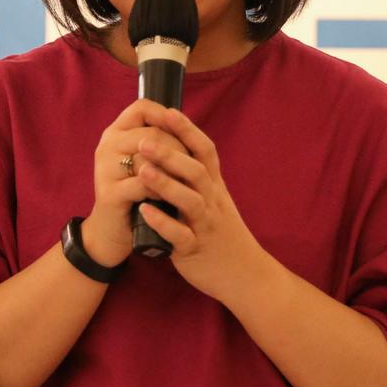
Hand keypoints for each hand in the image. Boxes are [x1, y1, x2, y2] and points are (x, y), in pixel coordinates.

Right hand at [85, 98, 189, 267]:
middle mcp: (107, 146)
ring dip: (172, 171)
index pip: (141, 108)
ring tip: (183, 184)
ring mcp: (105, 169)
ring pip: (148, 157)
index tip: (183, 131)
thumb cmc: (135, 194)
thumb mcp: (144, 163)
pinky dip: (161, 191)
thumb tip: (185, 122)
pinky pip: (143, 184)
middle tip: (191, 166)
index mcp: (116, 134)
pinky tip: (169, 200)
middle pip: (151, 133)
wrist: (113, 232)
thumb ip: (159, 142)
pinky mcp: (110, 194)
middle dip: (178, 149)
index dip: (166, 115)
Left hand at [129, 106, 267, 304]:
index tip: (167, 111)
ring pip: (190, 200)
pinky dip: (163, 223)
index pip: (205, 152)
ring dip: (166, 184)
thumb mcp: (215, 201)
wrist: (245, 275)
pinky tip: (144, 212)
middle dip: (170, 154)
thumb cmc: (223, 234)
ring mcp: (206, 226)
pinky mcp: (196, 250)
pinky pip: (180, 235)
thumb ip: (198, 178)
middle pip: (196, 172)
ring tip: (142, 171)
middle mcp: (213, 202)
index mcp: (215, 188)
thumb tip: (175, 150)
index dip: (187, 131)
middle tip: (143, 140)